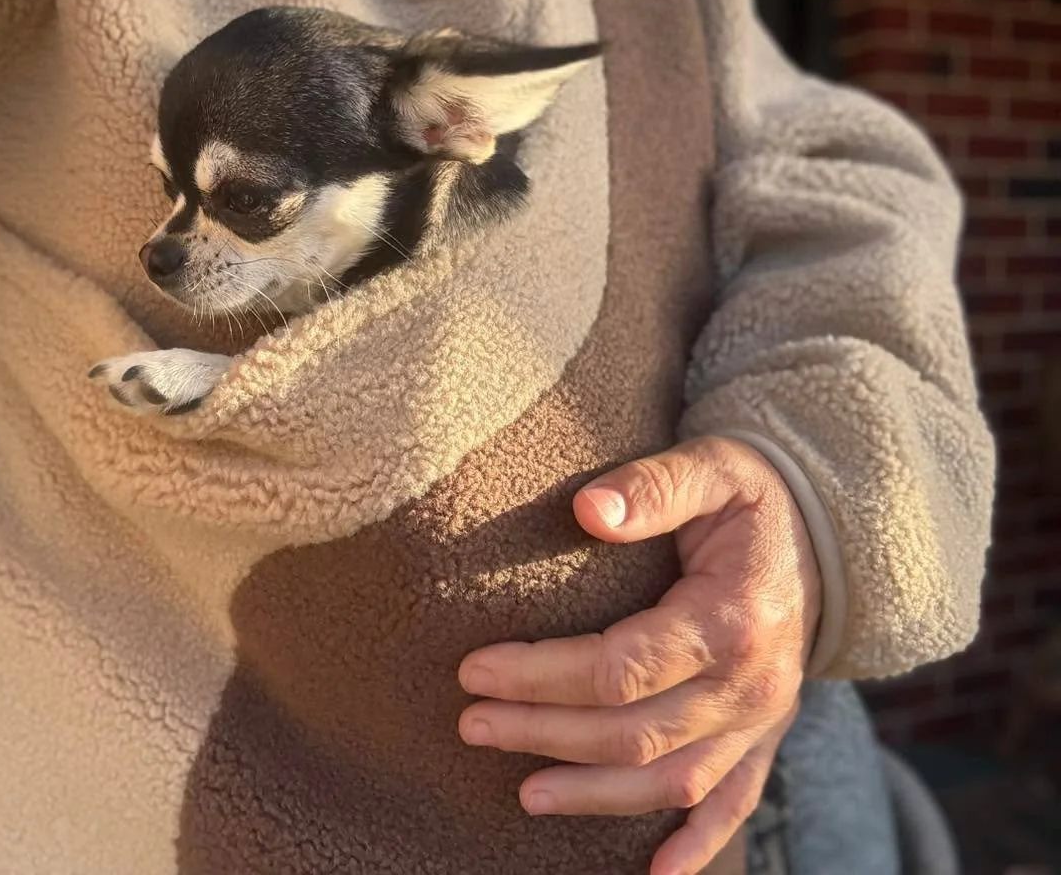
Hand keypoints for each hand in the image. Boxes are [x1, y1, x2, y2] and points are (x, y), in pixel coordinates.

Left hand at [456, 436, 821, 874]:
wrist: (828, 530)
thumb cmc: (751, 494)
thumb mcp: (711, 467)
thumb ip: (652, 487)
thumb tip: (588, 511)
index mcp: (731, 620)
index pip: (619, 668)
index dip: (541, 676)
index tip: (474, 669)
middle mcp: (751, 685)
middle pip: (633, 733)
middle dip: (544, 733)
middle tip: (471, 724)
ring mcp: (763, 720)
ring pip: (672, 781)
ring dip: (595, 796)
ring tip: (524, 791)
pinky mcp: (765, 737)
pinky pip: (733, 803)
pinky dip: (696, 843)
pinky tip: (652, 872)